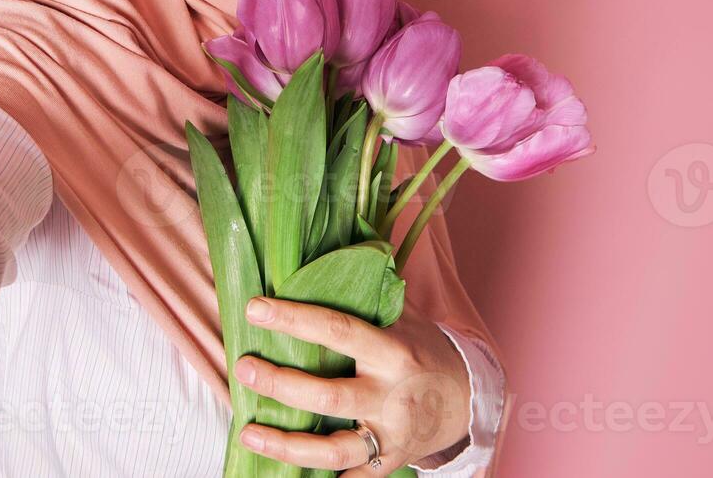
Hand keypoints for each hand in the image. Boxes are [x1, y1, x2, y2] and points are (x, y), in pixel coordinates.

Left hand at [233, 295, 472, 475]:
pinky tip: (280, 470)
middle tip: (244, 369)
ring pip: (332, 449)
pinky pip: (348, 475)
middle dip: (281, 384)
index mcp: (393, 352)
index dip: (294, 319)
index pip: (337, 330)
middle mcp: (391, 395)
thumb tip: (324, 257)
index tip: (255, 309)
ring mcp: (390, 435)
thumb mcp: (405, 319)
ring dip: (285, 445)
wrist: (468, 401)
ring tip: (248, 433)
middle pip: (329, 395)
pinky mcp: (388, 463)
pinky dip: (316, 476)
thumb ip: (368, 296)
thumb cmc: (424, 351)